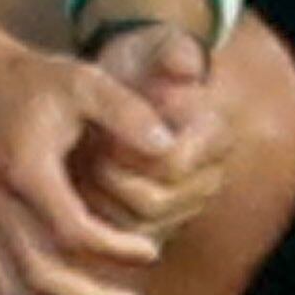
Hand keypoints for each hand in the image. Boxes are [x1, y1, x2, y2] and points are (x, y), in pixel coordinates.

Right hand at [0, 37, 167, 294]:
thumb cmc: (37, 81)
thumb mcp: (86, 81)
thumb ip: (127, 113)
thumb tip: (169, 145)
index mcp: (29, 173)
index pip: (72, 230)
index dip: (113, 247)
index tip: (152, 250)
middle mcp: (1, 206)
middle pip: (42, 273)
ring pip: (14, 290)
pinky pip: (1, 283)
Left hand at [69, 26, 233, 240]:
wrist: (131, 88)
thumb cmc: (140, 65)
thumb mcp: (153, 49)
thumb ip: (172, 53)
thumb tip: (186, 67)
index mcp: (215, 136)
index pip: (171, 165)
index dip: (127, 155)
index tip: (100, 130)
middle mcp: (209, 178)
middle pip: (153, 205)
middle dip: (110, 182)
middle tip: (84, 152)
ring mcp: (185, 209)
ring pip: (136, 232)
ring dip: (99, 205)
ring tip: (81, 168)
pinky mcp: (158, 229)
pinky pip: (123, 245)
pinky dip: (96, 224)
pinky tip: (78, 191)